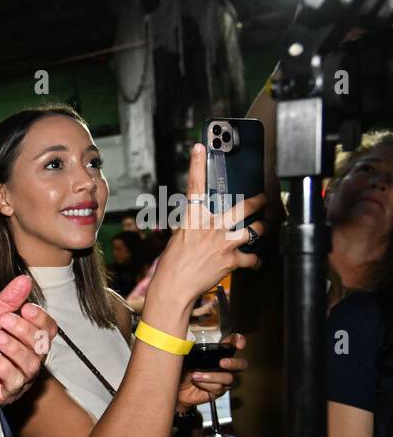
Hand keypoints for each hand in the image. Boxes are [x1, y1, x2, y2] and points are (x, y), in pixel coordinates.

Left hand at [0, 275, 56, 419]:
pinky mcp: (5, 394)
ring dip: (14, 347)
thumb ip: (6, 302)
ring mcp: (19, 379)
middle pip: (42, 345)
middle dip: (24, 330)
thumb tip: (25, 280)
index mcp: (28, 342)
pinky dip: (3, 366)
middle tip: (4, 321)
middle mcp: (29, 361)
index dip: (41, 318)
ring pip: (31, 364)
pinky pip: (14, 381)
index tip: (25, 308)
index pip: (49, 330)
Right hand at [148, 143, 263, 310]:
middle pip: (244, 207)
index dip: (197, 166)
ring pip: (255, 230)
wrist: (173, 288)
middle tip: (263, 200)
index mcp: (193, 220)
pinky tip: (255, 262)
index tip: (200, 148)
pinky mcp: (231, 261)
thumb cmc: (171, 266)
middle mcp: (211, 228)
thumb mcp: (177, 240)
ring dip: (262, 229)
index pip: (194, 188)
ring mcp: (223, 244)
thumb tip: (197, 223)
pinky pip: (252, 258)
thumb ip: (192, 227)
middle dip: (259, 201)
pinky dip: (255, 261)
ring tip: (263, 228)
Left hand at [177, 333, 246, 410]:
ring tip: (195, 375)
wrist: (173, 388)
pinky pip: (219, 387)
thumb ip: (190, 346)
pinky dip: (206, 384)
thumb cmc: (179, 370)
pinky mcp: (218, 391)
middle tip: (222, 363)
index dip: (239, 341)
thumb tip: (190, 338)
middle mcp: (223, 366)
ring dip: (212, 376)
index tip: (239, 344)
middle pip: (241, 364)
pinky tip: (197, 382)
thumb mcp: (184, 355)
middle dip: (234, 363)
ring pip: (229, 378)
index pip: (232, 344)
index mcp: (217, 353)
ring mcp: (222, 380)